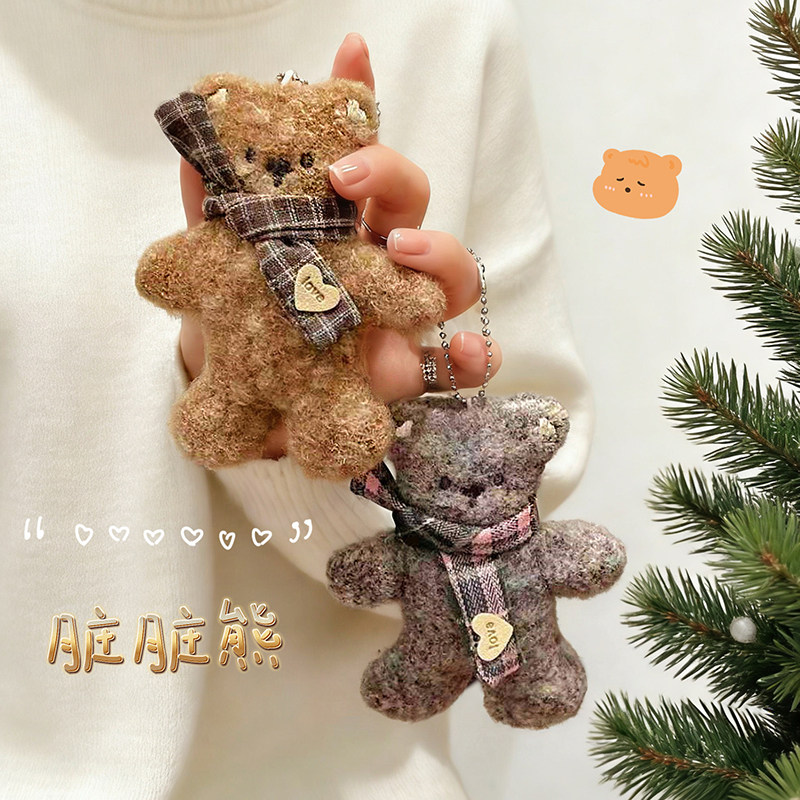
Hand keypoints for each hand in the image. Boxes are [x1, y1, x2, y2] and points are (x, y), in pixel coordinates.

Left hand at [177, 32, 502, 458]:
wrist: (245, 404)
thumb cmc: (240, 325)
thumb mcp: (216, 274)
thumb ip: (210, 223)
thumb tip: (193, 157)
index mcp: (331, 225)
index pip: (354, 155)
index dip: (359, 102)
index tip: (351, 49)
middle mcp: (375, 259)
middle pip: (411, 199)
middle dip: (390, 175)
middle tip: (346, 176)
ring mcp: (399, 311)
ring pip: (450, 270)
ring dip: (440, 255)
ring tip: (402, 256)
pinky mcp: (409, 367)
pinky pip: (458, 363)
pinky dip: (475, 358)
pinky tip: (471, 356)